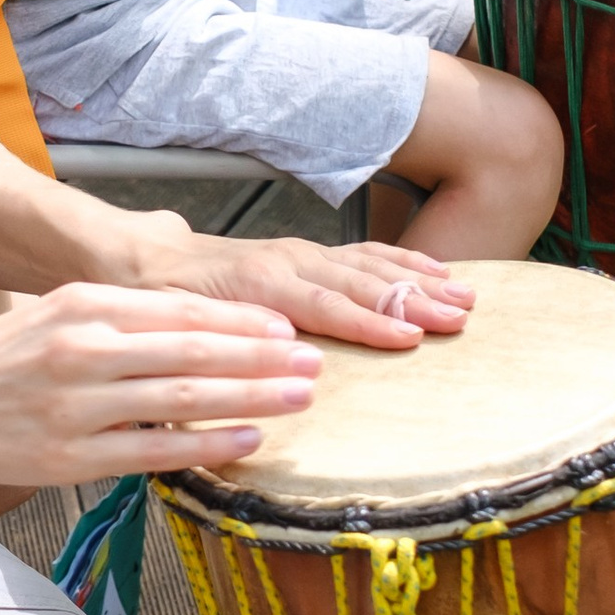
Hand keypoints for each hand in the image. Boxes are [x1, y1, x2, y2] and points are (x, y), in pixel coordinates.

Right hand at [0, 282, 330, 484]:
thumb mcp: (52, 315)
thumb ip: (117, 315)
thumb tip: (192, 321)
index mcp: (82, 306)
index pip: (180, 310)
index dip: (241, 322)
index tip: (287, 329)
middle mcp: (83, 349)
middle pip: (192, 352)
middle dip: (262, 359)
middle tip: (314, 363)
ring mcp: (76, 406)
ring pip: (181, 400)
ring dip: (249, 399)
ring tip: (298, 398)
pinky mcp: (69, 457)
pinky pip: (153, 450)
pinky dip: (206, 445)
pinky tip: (247, 441)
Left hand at [153, 231, 475, 345]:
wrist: (149, 261)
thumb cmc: (165, 303)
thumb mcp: (179, 328)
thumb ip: (221, 341)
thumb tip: (270, 360)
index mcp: (259, 282)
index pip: (324, 306)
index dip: (366, 322)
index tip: (407, 337)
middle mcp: (289, 261)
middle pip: (360, 283)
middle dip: (413, 301)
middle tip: (458, 319)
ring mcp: (304, 254)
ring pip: (372, 265)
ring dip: (421, 282)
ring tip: (465, 299)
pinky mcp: (312, 254)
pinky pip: (368, 254)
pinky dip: (407, 262)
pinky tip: (439, 273)